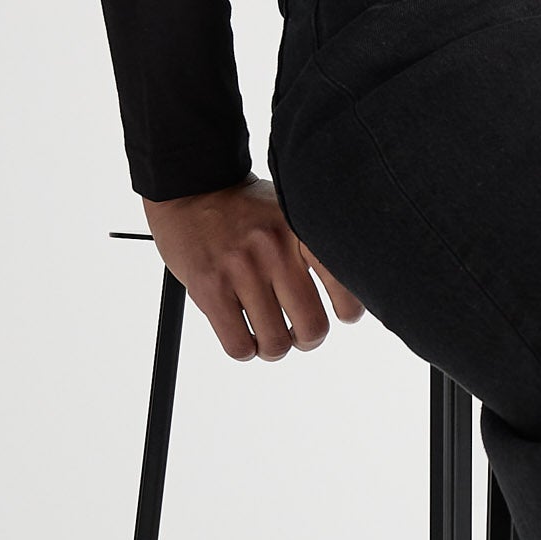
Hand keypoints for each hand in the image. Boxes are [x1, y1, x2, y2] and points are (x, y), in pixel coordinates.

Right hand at [146, 179, 368, 362]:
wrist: (190, 188)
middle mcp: (275, 250)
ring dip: (274, 349)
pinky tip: (244, 336)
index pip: (343, 284)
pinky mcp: (209, 288)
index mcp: (301, 230)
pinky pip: (239, 346)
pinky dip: (246, 351)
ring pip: (275, 344)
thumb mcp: (290, 213)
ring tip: (270, 337)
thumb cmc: (245, 209)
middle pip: (312, 327)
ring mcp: (241, 270)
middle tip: (300, 333)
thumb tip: (350, 291)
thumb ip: (316, 247)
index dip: (348, 310)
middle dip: (308, 339)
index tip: (341, 314)